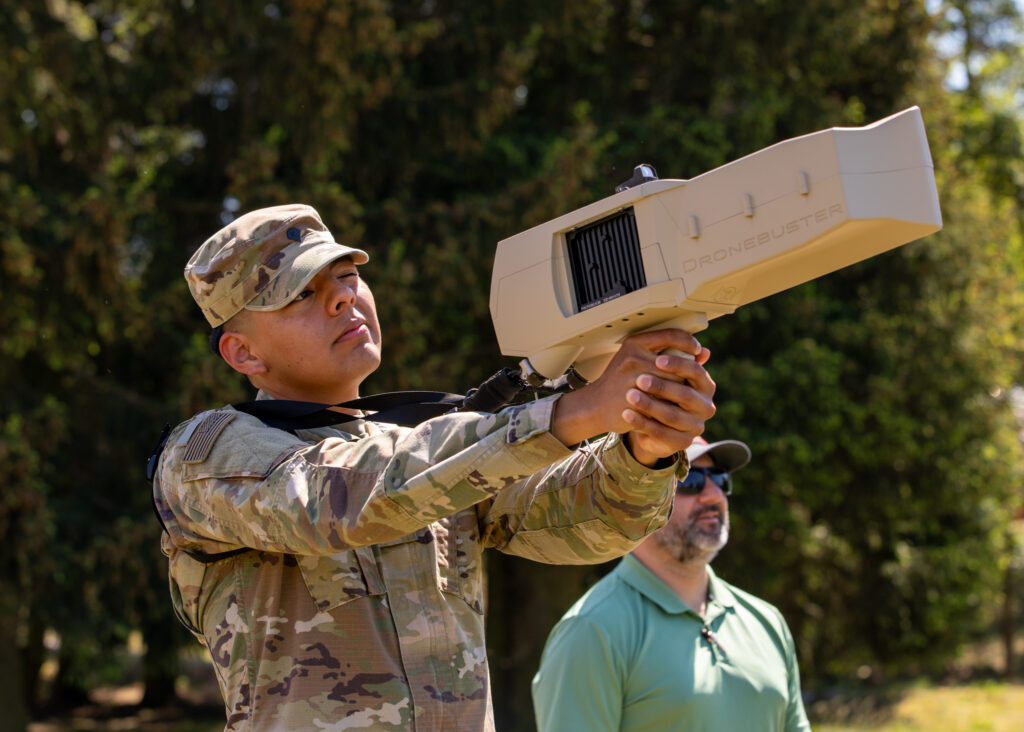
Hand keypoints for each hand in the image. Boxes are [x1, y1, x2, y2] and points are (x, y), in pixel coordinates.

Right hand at [550, 329, 715, 464]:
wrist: (595, 405)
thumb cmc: (620, 381)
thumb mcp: (639, 359)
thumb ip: (671, 353)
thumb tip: (705, 352)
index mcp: (635, 344)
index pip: (671, 336)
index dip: (688, 342)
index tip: (696, 350)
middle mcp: (633, 358)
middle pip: (675, 364)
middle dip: (685, 374)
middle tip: (691, 380)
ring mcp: (632, 380)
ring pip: (672, 384)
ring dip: (681, 390)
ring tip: (684, 394)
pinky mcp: (634, 400)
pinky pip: (663, 402)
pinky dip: (672, 404)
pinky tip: (675, 406)